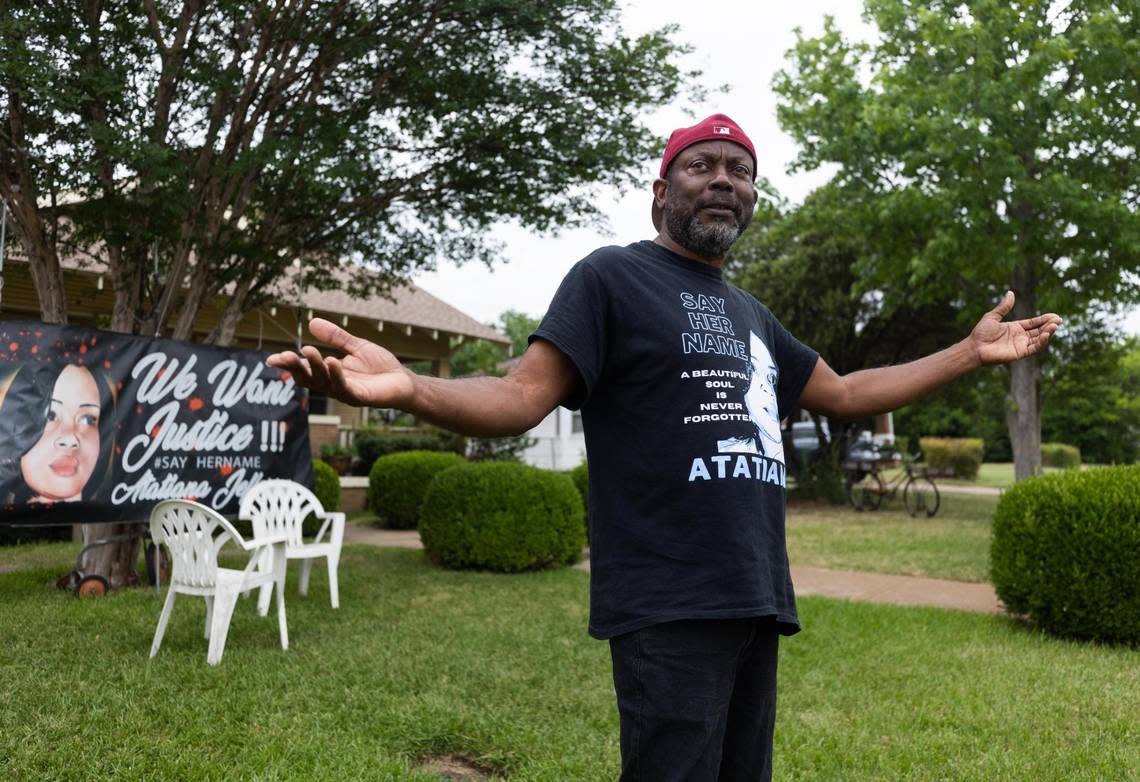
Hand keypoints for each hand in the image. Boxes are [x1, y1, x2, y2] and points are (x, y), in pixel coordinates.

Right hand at [265, 318, 415, 407]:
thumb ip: (336, 337)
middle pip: (309, 379)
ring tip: (309, 351)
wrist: (404, 380)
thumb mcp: (356, 347)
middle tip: (285, 355)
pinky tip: (333, 362)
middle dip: (296, 368)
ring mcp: (346, 393)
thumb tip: (312, 322)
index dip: (288, 366)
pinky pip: (345, 388)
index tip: (271, 359)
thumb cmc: (380, 367)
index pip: (304, 371)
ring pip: (324, 382)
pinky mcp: (360, 398)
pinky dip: (337, 375)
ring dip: (315, 367)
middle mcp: (333, 386)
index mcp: (330, 374)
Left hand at [970, 292, 1061, 365]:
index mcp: (1015, 327)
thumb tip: (1011, 292)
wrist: (975, 347)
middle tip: (1058, 320)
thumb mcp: (993, 316)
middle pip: (1039, 330)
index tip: (1055, 316)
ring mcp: (1021, 345)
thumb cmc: (981, 333)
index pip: (1034, 323)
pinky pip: (1034, 348)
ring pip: (1039, 339)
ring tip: (1054, 325)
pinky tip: (1045, 334)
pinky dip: (1041, 342)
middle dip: (1049, 325)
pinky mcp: (1020, 353)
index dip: (1044, 319)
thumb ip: (1004, 307)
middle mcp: (1020, 336)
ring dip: (1048, 333)